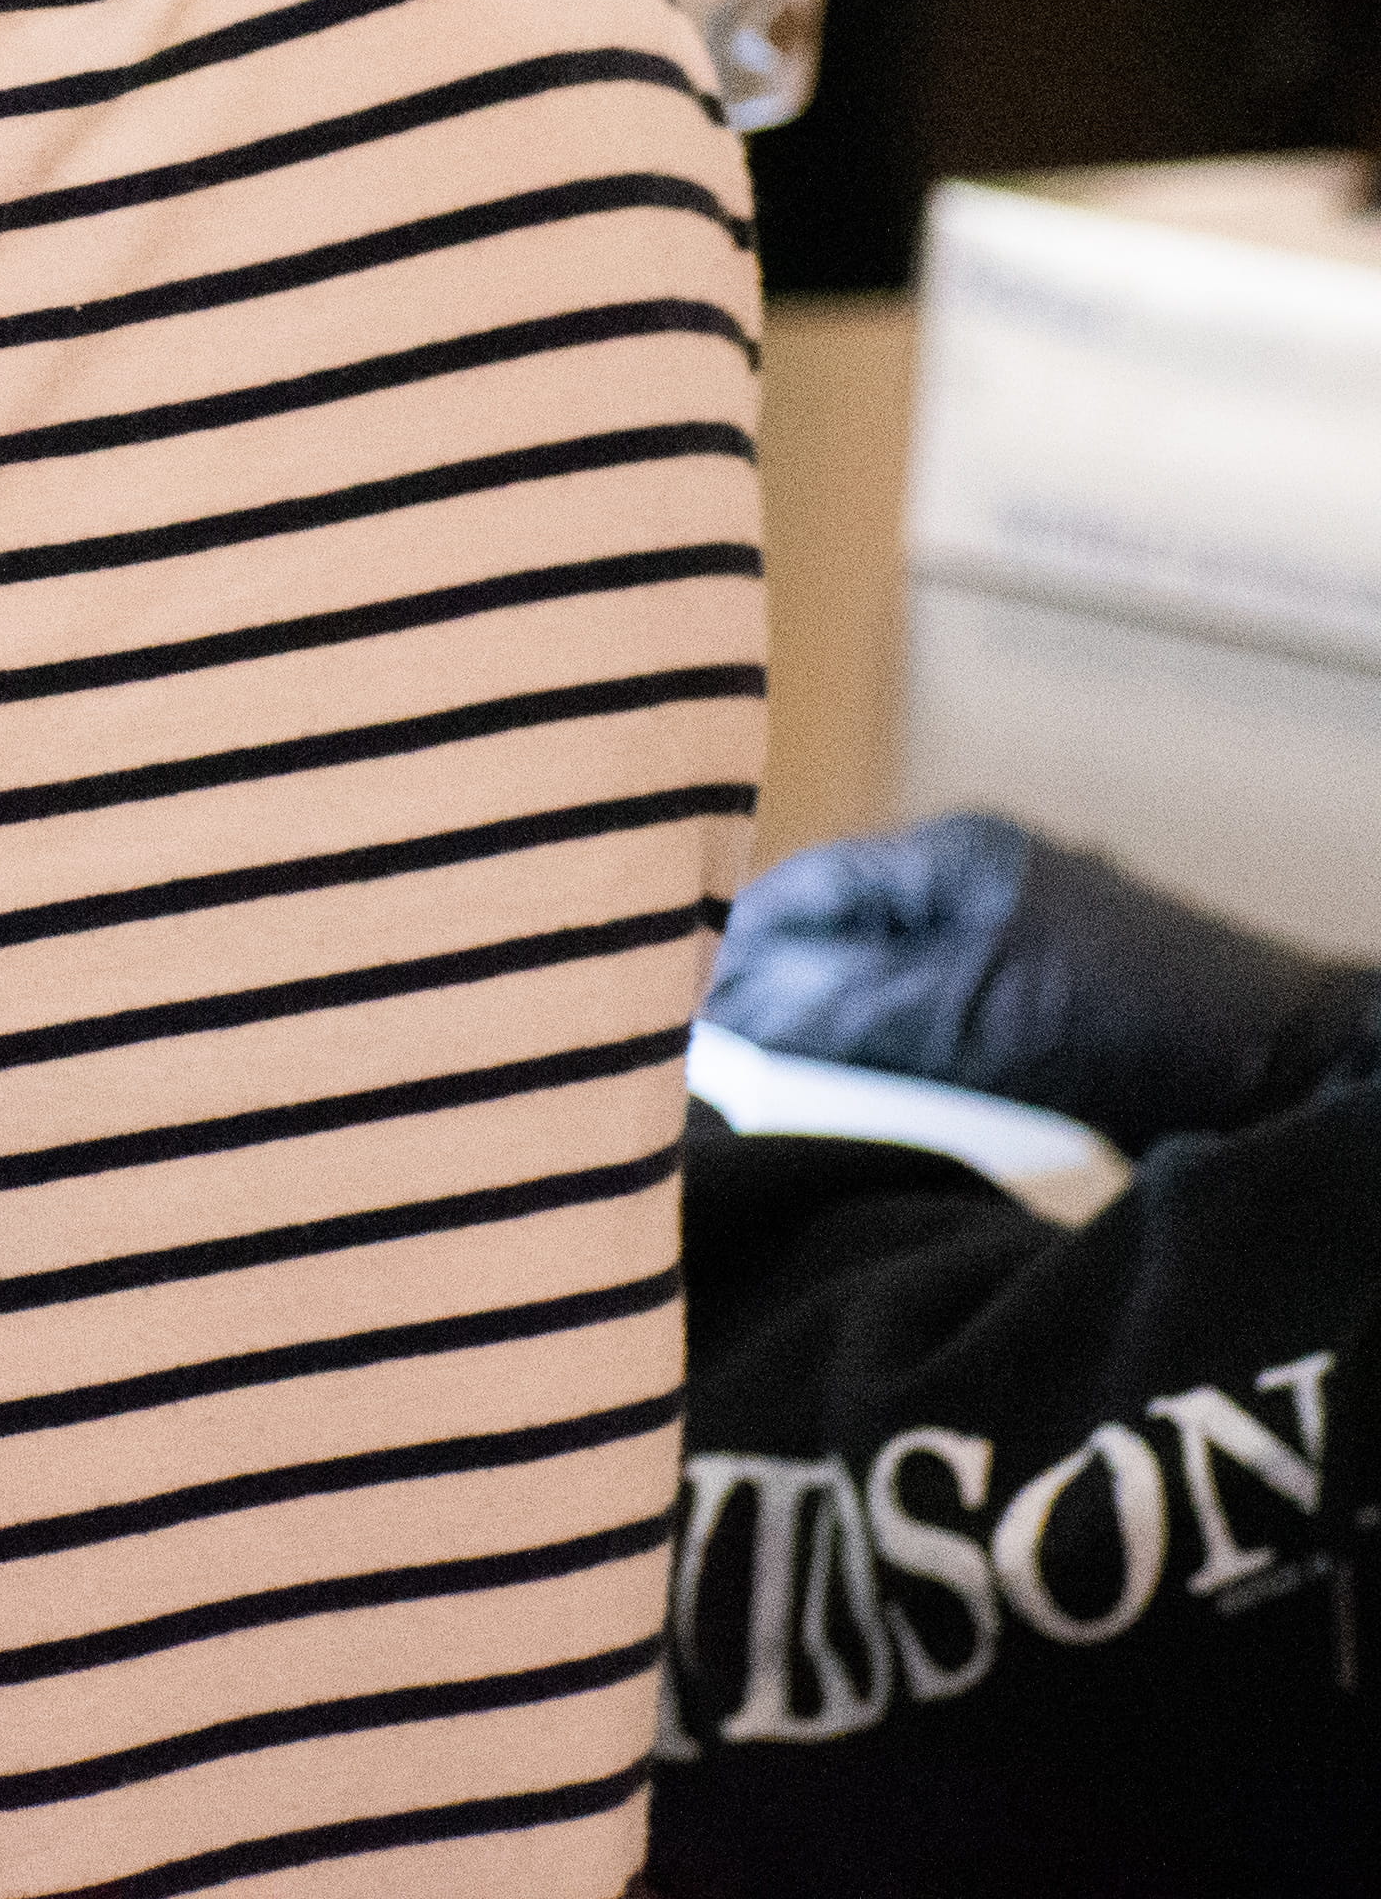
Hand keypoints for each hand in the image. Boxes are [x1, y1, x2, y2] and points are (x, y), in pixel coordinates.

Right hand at [706, 814, 1379, 1150]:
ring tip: (796, 1104)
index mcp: (955, 853)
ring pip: (893, 988)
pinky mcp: (1068, 1009)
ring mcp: (1033, 944)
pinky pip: (952, 1028)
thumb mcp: (957, 1016)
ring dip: (845, 1043)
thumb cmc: (1125, 1031)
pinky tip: (894, 1114)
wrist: (1292, 1078)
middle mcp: (989, 882)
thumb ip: (829, 1002)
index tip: (674, 1019)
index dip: (728, 951)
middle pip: (843, 937)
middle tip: (725, 1072)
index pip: (796, 887)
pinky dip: (910, 1066)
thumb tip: (712, 1007)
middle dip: (782, 1001)